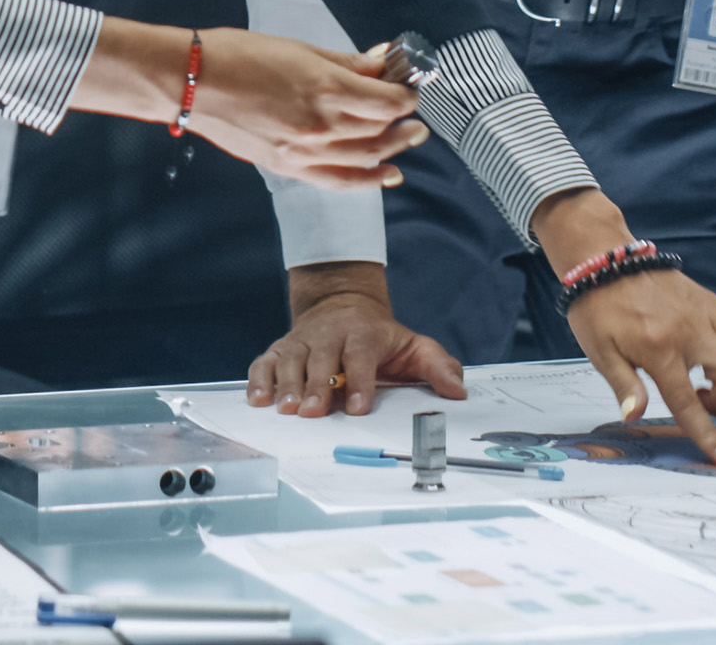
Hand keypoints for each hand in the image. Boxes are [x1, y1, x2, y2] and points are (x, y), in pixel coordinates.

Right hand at [70, 26, 425, 186]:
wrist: (192, 83)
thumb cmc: (237, 55)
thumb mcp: (298, 48)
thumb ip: (344, 61)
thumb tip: (379, 61)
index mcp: (325, 87)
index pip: (387, 100)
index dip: (406, 95)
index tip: (410, 86)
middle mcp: (321, 124)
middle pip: (381, 130)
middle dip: (404, 122)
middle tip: (415, 115)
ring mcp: (305, 151)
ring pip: (366, 158)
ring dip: (394, 149)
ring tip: (409, 140)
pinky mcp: (289, 167)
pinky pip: (338, 180)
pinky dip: (367, 180)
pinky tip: (386, 174)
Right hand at [245, 263, 466, 417]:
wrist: (342, 304)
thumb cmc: (380, 337)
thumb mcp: (414, 346)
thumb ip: (437, 366)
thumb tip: (458, 391)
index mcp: (363, 333)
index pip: (361, 355)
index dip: (359, 381)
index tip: (357, 408)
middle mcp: (329, 335)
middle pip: (321, 358)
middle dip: (316, 385)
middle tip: (312, 411)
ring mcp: (302, 341)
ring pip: (290, 359)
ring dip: (286, 384)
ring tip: (285, 409)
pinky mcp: (281, 348)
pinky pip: (265, 362)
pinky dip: (259, 379)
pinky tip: (258, 400)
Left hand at [527, 190, 715, 464]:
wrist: (604, 258)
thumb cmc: (598, 307)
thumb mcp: (600, 351)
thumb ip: (624, 385)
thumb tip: (636, 417)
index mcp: (658, 348)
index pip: (688, 401)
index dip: (707, 434)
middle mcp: (689, 328)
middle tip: (701, 399)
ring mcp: (704, 310)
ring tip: (714, 376)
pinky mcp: (710, 299)